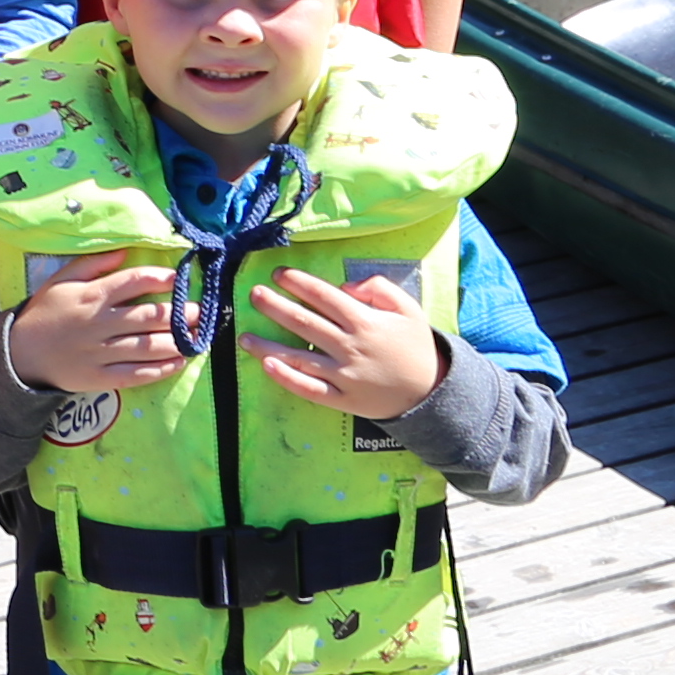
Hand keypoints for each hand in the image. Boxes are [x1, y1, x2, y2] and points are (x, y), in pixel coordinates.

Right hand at [5, 257, 198, 399]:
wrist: (19, 354)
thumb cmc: (44, 313)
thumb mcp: (61, 281)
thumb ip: (93, 265)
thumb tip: (125, 251)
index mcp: (91, 296)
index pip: (133, 282)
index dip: (160, 278)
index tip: (179, 278)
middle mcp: (99, 324)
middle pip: (148, 316)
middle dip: (180, 314)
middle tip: (202, 312)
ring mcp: (100, 353)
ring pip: (147, 347)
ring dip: (177, 342)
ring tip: (198, 337)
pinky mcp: (100, 378)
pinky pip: (136, 374)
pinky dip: (160, 369)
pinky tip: (178, 363)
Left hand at [245, 266, 446, 419]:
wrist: (430, 393)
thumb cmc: (416, 347)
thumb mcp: (408, 309)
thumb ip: (380, 289)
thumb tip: (346, 285)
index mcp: (365, 322)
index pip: (324, 297)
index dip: (299, 283)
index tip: (278, 274)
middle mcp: (350, 347)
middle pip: (305, 323)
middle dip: (276, 307)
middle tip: (253, 295)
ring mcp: (344, 376)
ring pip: (300, 358)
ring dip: (269, 345)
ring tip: (243, 336)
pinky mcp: (342, 400)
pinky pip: (310, 390)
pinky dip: (287, 379)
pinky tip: (267, 366)